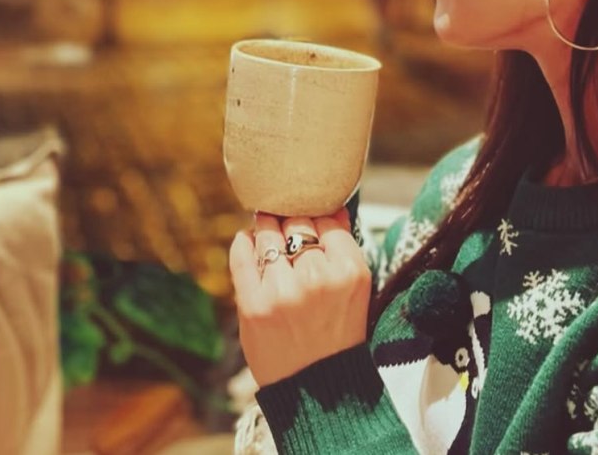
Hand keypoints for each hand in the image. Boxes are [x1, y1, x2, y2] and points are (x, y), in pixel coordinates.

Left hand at [228, 208, 371, 387]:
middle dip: (291, 221)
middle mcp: (317, 278)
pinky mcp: (253, 305)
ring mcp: (283, 291)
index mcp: (350, 272)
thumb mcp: (355, 290)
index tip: (309, 221)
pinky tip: (247, 241)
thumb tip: (332, 208)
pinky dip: (243, 243)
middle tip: (287, 227)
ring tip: (268, 236)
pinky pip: (242, 255)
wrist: (317, 389)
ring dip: (266, 230)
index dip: (317, 217)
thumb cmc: (336, 335)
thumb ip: (343, 247)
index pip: (327, 220)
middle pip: (297, 222)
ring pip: (268, 235)